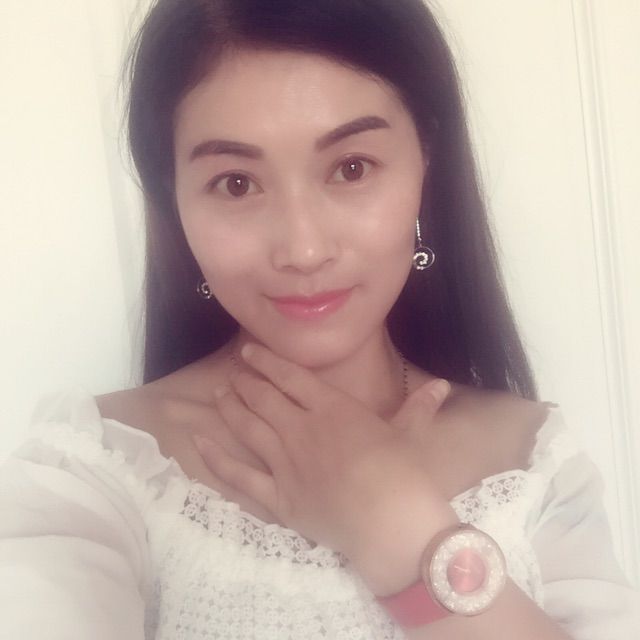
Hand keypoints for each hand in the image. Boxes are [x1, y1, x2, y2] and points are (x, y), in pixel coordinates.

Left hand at [193, 344, 458, 593]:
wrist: (390, 522)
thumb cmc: (404, 474)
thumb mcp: (411, 435)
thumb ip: (419, 407)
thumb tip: (443, 386)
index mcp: (332, 409)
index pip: (291, 378)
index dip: (267, 362)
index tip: (249, 351)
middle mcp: (301, 429)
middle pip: (264, 399)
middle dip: (246, 382)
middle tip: (232, 374)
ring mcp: (285, 463)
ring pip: (249, 428)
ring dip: (231, 408)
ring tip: (217, 394)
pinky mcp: (278, 498)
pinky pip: (240, 476)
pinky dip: (217, 458)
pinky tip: (199, 441)